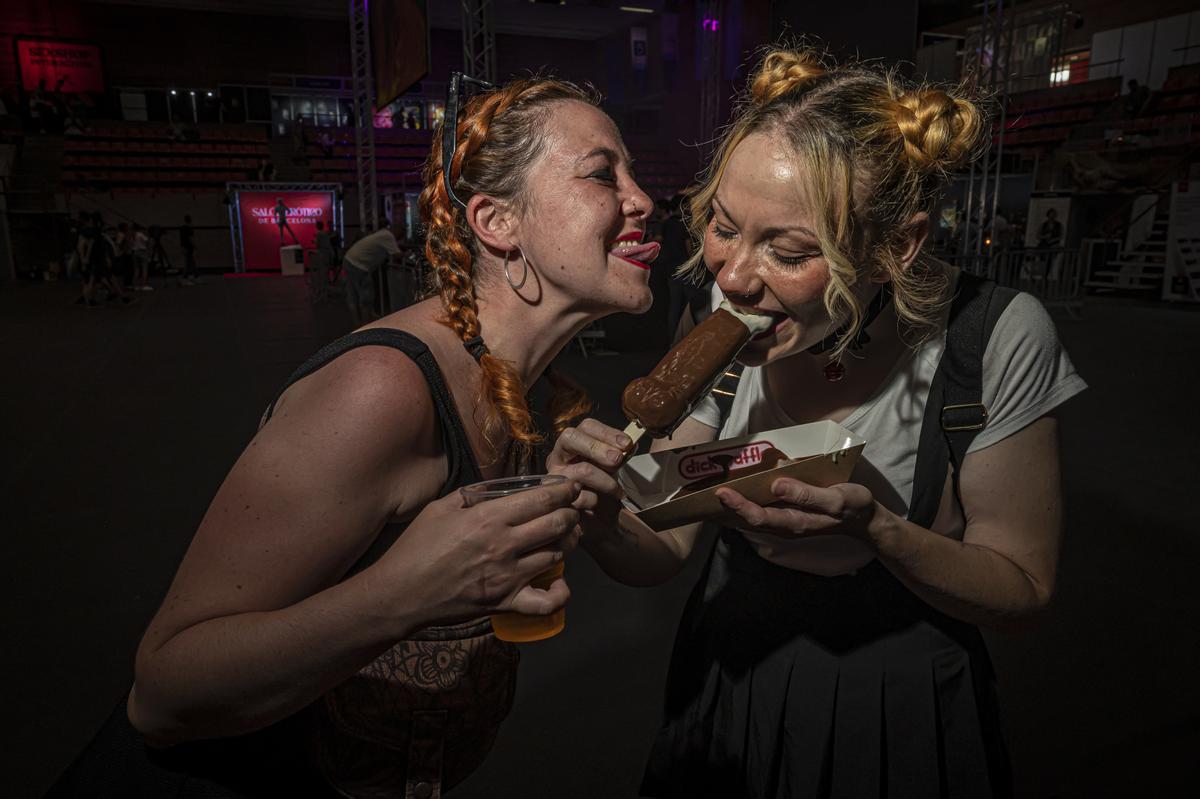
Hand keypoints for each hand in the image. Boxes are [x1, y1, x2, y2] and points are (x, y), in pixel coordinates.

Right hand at [382, 478, 582, 624]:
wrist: (401, 593)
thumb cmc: (417, 547)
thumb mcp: (441, 507)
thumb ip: (473, 494)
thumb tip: (499, 486)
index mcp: (488, 518)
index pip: (541, 500)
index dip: (564, 491)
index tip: (571, 487)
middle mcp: (503, 545)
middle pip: (557, 524)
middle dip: (572, 513)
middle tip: (573, 509)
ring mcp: (507, 577)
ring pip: (557, 556)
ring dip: (567, 543)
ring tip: (566, 536)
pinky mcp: (505, 602)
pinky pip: (546, 603)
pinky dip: (560, 594)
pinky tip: (560, 583)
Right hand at [546, 419, 631, 537]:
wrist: (598, 521)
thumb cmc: (603, 489)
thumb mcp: (611, 467)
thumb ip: (617, 453)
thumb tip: (629, 444)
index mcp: (573, 444)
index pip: (586, 427)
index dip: (607, 432)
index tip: (627, 444)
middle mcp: (558, 457)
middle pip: (571, 438)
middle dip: (598, 447)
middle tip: (618, 460)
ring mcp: (555, 478)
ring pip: (582, 470)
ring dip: (606, 480)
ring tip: (617, 491)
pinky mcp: (557, 500)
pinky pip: (581, 496)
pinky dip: (596, 500)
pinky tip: (600, 504)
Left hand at [715, 478, 878, 541]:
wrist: (863, 520)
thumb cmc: (852, 507)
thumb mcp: (836, 498)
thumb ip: (807, 494)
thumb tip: (776, 485)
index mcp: (794, 522)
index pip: (758, 516)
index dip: (738, 505)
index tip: (721, 492)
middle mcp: (783, 525)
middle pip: (745, 520)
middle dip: (721, 510)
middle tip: (695, 498)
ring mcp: (783, 522)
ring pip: (748, 518)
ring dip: (726, 510)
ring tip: (701, 499)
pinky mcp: (785, 516)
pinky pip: (757, 512)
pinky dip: (740, 506)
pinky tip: (728, 496)